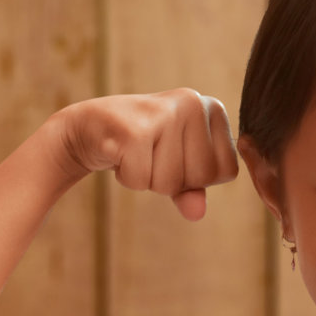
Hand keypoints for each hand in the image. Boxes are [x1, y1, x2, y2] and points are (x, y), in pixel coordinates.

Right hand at [52, 88, 238, 220]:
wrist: (89, 127)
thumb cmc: (142, 146)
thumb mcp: (175, 167)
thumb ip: (192, 190)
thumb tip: (197, 212)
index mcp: (213, 108)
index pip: (226, 171)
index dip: (198, 177)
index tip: (174, 155)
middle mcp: (193, 102)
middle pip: (201, 178)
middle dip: (172, 179)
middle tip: (151, 154)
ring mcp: (164, 113)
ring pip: (170, 183)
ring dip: (147, 178)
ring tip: (135, 152)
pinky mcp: (134, 130)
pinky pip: (141, 181)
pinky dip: (127, 177)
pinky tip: (120, 153)